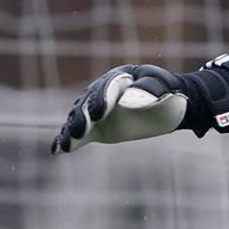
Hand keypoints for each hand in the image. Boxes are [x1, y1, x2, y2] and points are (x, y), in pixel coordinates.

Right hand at [51, 65, 188, 154]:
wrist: (170, 103)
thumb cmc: (169, 91)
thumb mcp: (165, 87)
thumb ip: (149, 89)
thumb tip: (128, 99)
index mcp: (119, 77)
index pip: (107, 88)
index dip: (101, 101)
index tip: (98, 114)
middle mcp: (102, 92)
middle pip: (88, 104)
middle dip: (82, 118)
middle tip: (78, 131)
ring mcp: (98, 109)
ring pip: (80, 118)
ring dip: (72, 131)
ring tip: (66, 144)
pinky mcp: (97, 126)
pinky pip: (81, 133)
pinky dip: (69, 140)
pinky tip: (57, 150)